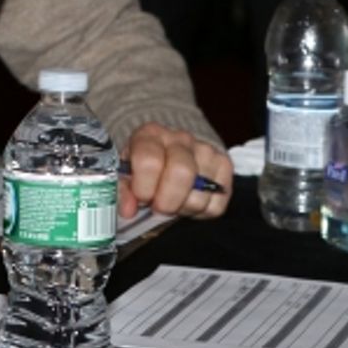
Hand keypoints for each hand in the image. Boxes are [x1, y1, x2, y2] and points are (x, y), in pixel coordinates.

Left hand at [118, 123, 233, 219]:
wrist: (169, 151)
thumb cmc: (143, 165)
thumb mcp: (125, 172)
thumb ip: (122, 190)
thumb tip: (128, 210)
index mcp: (150, 135)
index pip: (150, 162)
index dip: (144, 188)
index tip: (141, 198)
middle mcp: (180, 139)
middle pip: (181, 173)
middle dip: (167, 201)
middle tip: (158, 207)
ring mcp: (206, 151)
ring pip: (200, 194)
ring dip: (183, 209)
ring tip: (173, 202)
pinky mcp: (224, 167)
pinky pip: (216, 205)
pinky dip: (201, 212)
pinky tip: (188, 200)